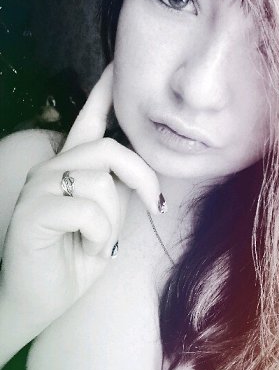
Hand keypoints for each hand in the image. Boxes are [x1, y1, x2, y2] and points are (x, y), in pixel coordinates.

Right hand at [1, 63, 160, 328]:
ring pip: (99, 181)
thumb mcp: (106, 220)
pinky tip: (85, 250)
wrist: (39, 303)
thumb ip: (115, 189)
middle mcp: (50, 170)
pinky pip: (87, 210)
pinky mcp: (31, 212)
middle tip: (156, 205)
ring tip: (95, 243)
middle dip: (141, 177)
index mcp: (69, 169)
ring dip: (111, 221)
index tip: (119, 66)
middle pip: (108, 150)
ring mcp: (38, 188)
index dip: (103, 94)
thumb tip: (138, 172)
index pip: (88, 123)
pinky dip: (100, 236)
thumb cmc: (74, 260)